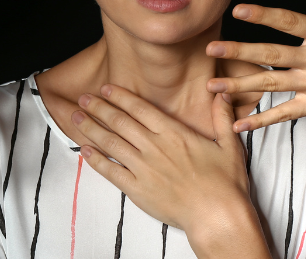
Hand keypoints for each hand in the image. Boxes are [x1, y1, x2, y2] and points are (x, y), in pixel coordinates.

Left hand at [72, 86, 269, 257]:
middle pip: (120, 122)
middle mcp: (154, 146)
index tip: (105, 88)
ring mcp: (144, 168)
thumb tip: (222, 94)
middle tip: (83, 98)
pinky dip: (96, 160)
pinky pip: (111, 171)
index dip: (120, 96)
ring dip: (91, 128)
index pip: (140, 108)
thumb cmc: (226, 182)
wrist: (217, 215)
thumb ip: (221, 117)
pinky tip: (84, 150)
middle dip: (99, 108)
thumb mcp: (229, 145)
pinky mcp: (137, 189)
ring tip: (76, 117)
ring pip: (111, 143)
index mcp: (174, 132)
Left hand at [207, 0, 305, 132]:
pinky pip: (284, 114)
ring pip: (271, 85)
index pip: (290, 21)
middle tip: (211, 49)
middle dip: (239, 52)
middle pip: (272, 55)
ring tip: (212, 85)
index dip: (264, 15)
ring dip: (239, 85)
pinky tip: (238, 124)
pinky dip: (261, 120)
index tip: (239, 10)